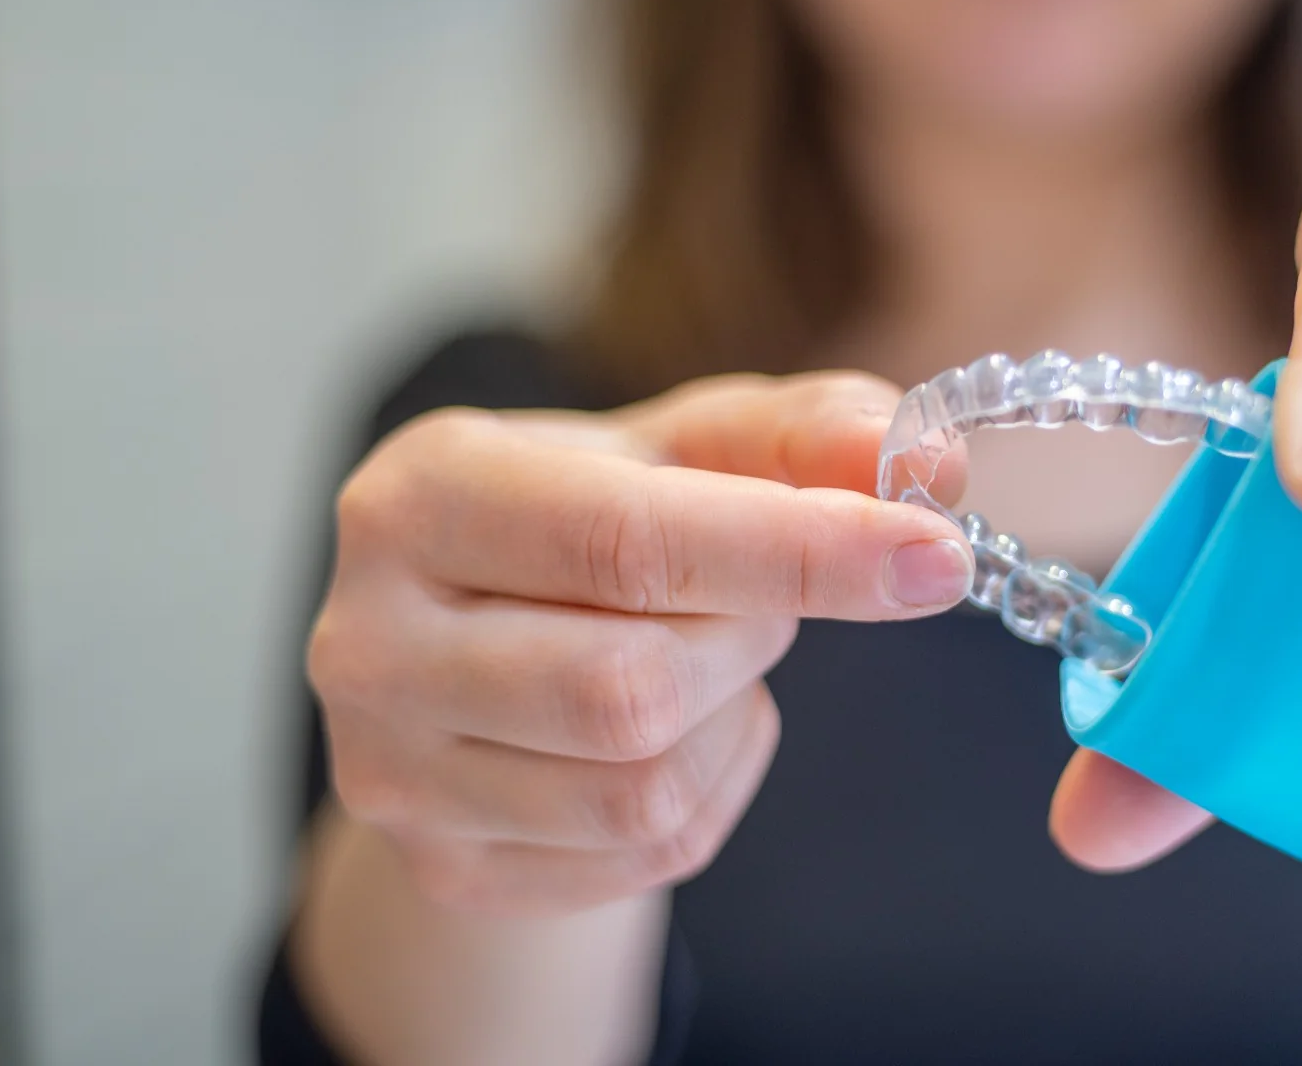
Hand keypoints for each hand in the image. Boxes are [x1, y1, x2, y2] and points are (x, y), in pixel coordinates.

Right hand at [307, 373, 974, 915]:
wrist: (476, 648)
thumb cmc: (593, 526)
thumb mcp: (685, 448)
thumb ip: (806, 434)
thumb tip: (933, 460)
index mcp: (421, 494)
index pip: (626, 541)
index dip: (798, 550)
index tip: (934, 555)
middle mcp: (367, 638)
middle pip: (634, 685)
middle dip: (749, 638)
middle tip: (757, 595)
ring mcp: (390, 770)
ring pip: (640, 788)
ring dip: (729, 717)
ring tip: (704, 655)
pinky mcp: (441, 866)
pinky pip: (642, 855)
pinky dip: (710, 786)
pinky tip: (679, 729)